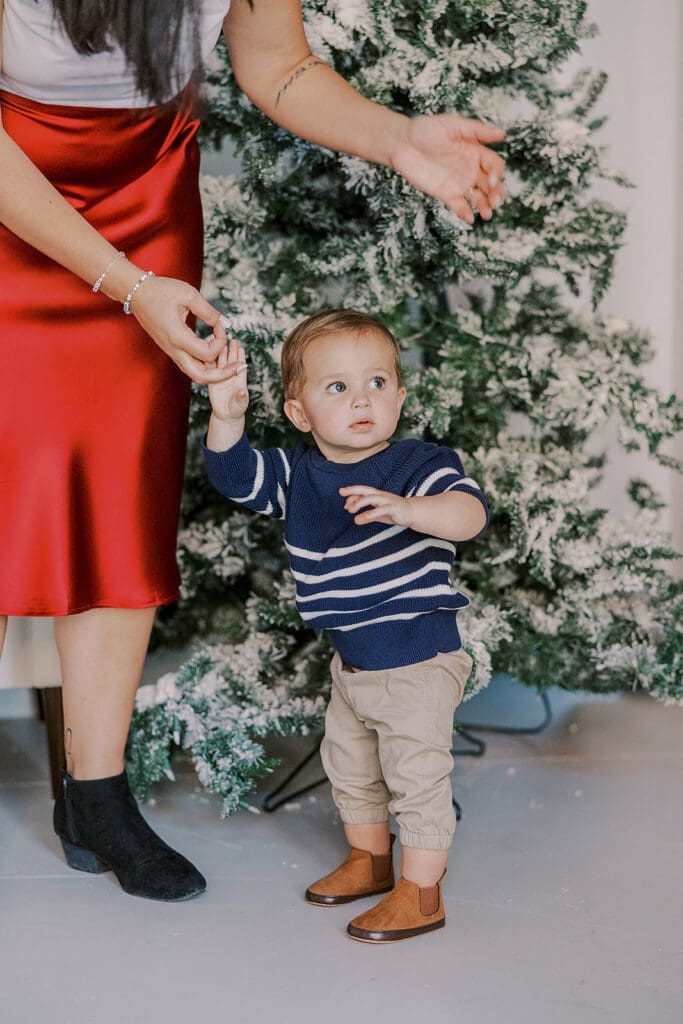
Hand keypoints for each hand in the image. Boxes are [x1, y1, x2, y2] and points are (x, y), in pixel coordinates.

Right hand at [128, 275, 235, 383]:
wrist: (137, 293)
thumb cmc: (160, 290)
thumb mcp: (189, 294)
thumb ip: (208, 311)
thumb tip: (223, 323)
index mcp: (177, 337)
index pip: (208, 353)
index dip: (221, 341)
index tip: (220, 325)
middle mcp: (173, 349)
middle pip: (201, 376)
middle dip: (222, 374)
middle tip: (238, 366)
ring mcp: (171, 351)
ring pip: (195, 374)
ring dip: (214, 372)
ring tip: (229, 363)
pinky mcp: (171, 349)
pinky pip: (190, 365)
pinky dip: (205, 364)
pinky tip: (215, 354)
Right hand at [208, 337, 248, 420]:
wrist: (226, 414)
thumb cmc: (236, 410)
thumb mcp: (240, 405)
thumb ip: (241, 399)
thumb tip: (242, 393)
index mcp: (239, 381)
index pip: (240, 366)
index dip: (240, 357)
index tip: (241, 348)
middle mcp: (230, 376)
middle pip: (231, 361)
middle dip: (232, 350)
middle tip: (233, 340)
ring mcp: (221, 377)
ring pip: (221, 362)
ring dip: (221, 353)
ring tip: (220, 344)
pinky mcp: (212, 379)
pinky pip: (210, 369)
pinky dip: (209, 361)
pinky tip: (208, 354)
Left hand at [339, 485, 413, 527]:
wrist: (413, 512)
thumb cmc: (395, 512)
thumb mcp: (379, 514)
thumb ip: (368, 516)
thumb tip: (356, 520)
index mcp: (377, 495)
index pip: (362, 491)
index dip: (352, 495)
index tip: (345, 505)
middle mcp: (381, 495)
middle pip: (365, 490)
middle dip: (352, 490)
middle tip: (341, 493)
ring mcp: (387, 500)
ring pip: (371, 497)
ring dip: (359, 502)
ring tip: (350, 510)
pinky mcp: (393, 508)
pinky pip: (381, 509)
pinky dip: (371, 513)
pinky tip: (362, 517)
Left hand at [390, 114, 505, 223]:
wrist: (401, 143)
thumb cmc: (426, 129)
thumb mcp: (453, 125)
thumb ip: (477, 131)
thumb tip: (502, 134)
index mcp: (475, 152)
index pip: (495, 165)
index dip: (497, 173)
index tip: (492, 179)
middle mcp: (470, 169)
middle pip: (491, 185)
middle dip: (496, 193)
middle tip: (494, 200)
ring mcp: (459, 182)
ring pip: (479, 198)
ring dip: (486, 206)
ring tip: (487, 214)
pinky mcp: (446, 194)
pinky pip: (460, 206)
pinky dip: (466, 213)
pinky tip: (470, 218)